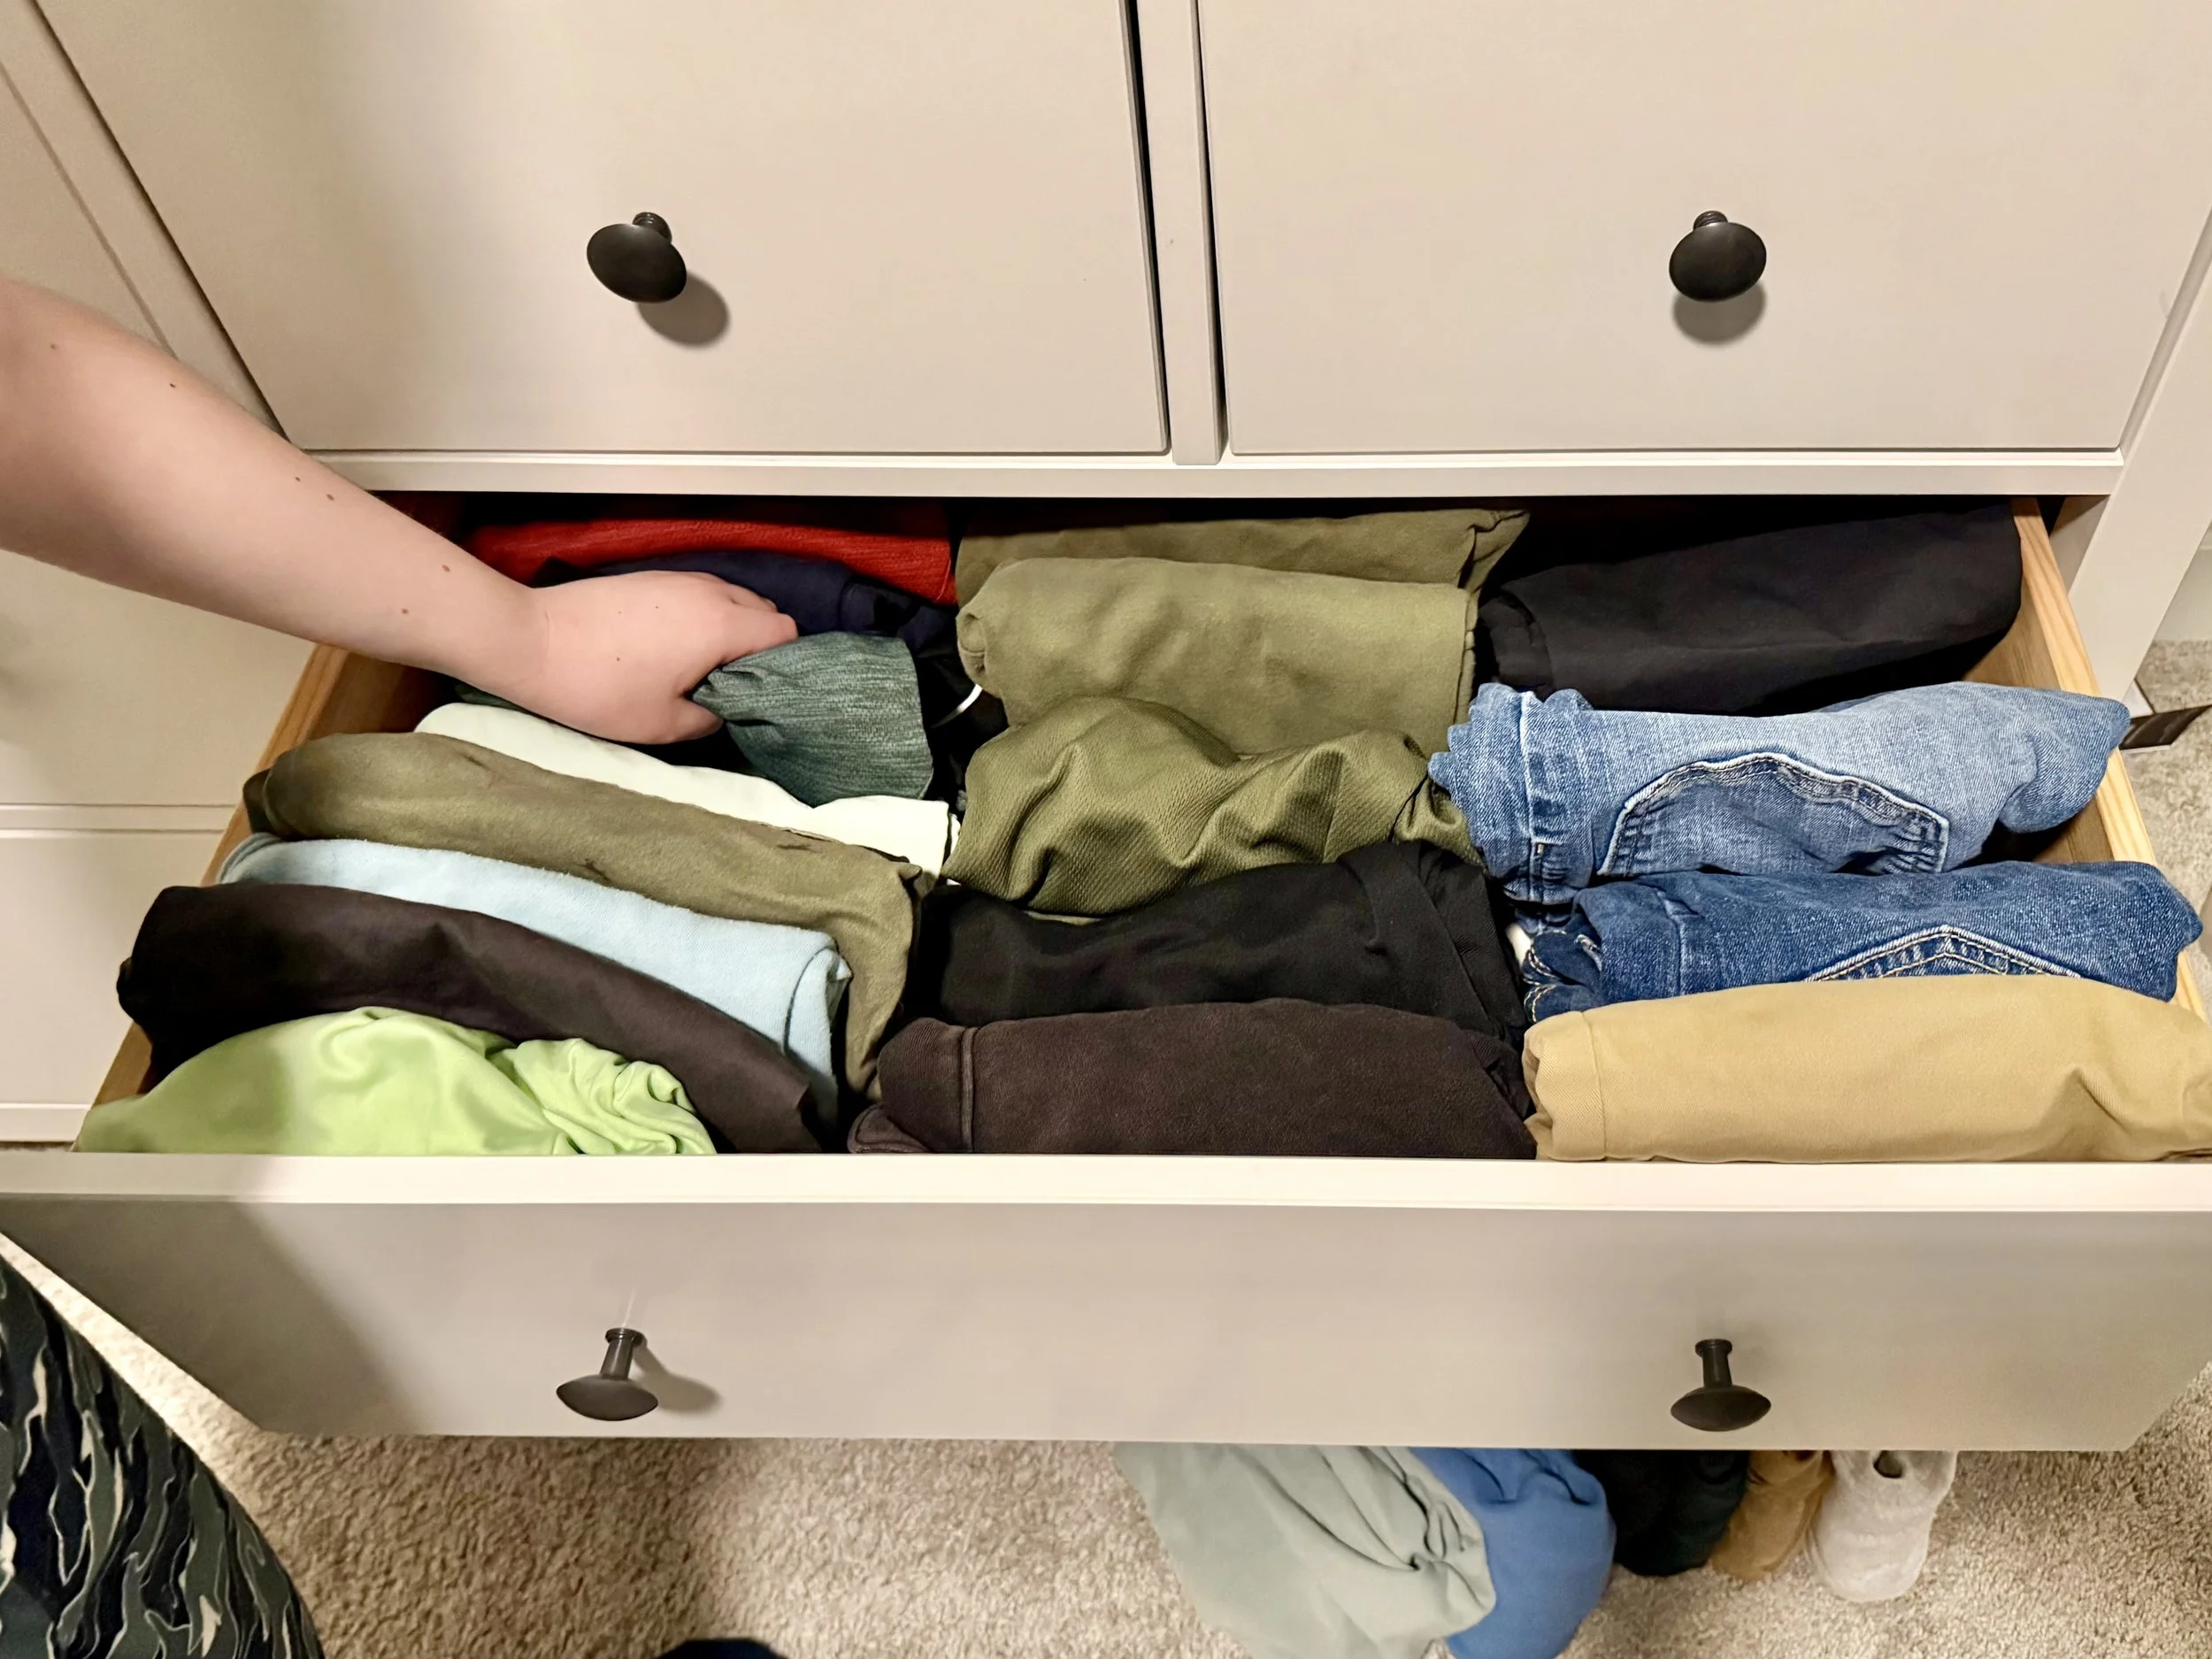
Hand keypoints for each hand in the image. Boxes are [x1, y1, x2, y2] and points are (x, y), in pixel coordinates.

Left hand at [490, 571, 798, 742]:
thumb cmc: (597, 687)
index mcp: (721, 624)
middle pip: (763, 610)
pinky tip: (675, 648)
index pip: (785, 632)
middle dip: (760, 645)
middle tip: (736, 685)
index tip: (764, 692)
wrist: (530, 641)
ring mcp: (677, 579)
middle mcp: (708, 591)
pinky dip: (703, 617)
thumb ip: (710, 719)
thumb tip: (725, 711)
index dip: (785, 664)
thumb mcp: (662, 724)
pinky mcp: (649, 578)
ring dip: (731, 629)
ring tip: (705, 667)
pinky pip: (699, 594)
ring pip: (730, 599)